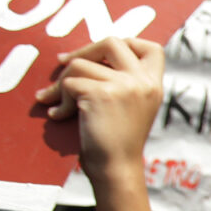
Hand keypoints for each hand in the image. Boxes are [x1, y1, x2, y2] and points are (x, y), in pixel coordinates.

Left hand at [36, 37, 163, 210]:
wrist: (116, 168)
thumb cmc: (118, 142)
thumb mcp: (133, 107)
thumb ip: (125, 83)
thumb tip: (90, 56)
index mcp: (154, 86)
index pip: (151, 48)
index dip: (127, 42)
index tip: (103, 54)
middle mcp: (144, 82)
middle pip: (113, 42)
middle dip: (83, 50)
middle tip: (64, 63)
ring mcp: (125, 86)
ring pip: (80, 64)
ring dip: (61, 83)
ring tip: (57, 101)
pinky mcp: (102, 93)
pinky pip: (69, 83)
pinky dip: (58, 99)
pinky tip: (58, 115)